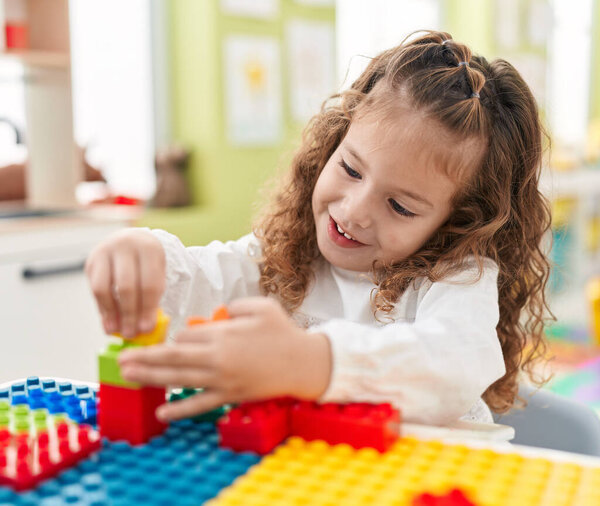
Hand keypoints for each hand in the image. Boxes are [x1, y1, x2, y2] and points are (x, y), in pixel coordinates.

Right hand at [85, 229, 165, 337]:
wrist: (132, 241)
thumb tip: (145, 329)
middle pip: (126, 286)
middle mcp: (126, 246)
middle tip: (131, 333)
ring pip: (104, 288)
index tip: (146, 328)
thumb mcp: (158, 274)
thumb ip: (152, 297)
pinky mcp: (92, 260)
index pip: (150, 284)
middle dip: (129, 314)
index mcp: (149, 249)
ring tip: (117, 331)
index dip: (148, 309)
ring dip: (111, 313)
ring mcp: (105, 251)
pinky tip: (108, 322)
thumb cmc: (149, 264)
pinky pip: (94, 288)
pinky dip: (102, 308)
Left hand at [118, 297, 331, 420]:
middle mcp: (217, 357)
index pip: (187, 333)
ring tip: (128, 376)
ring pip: (178, 378)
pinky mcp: (229, 396)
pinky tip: (161, 412)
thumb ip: (235, 305)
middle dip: (145, 357)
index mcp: (223, 333)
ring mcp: (222, 379)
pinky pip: (199, 404)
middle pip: (172, 356)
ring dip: (150, 377)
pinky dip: (179, 410)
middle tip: (121, 359)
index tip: (176, 338)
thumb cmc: (284, 333)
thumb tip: (218, 313)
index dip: (177, 335)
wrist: (304, 363)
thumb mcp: (261, 306)